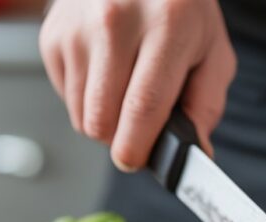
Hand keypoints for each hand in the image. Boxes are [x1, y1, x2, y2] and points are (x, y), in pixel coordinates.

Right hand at [39, 0, 235, 169]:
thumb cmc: (180, 10)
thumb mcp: (212, 50)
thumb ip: (206, 104)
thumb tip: (195, 152)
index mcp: (166, 25)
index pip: (143, 104)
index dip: (138, 146)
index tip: (137, 162)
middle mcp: (115, 22)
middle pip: (103, 119)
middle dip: (121, 140)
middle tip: (140, 131)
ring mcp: (77, 28)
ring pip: (82, 115)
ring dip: (105, 121)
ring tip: (126, 91)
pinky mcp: (53, 35)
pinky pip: (66, 98)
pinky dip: (88, 100)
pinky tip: (106, 73)